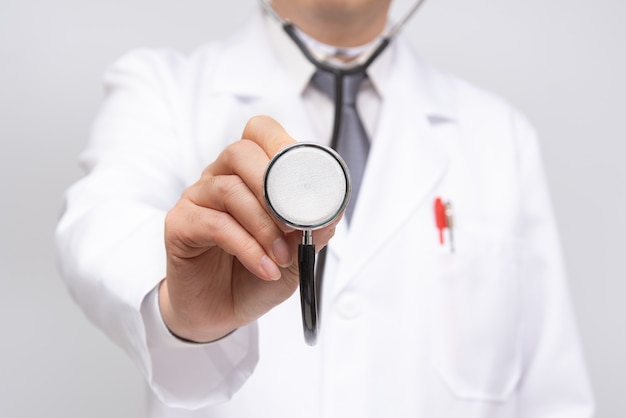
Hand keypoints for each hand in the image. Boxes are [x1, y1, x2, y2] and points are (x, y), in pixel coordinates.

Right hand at [160, 116, 338, 341]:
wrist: (221, 312)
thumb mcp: (296, 255)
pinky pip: (215, 224)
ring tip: (282, 258)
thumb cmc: (255, 275)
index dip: (283, 144)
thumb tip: (333, 210)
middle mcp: (219, 178)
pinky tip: (265, 269)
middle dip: (274, 186)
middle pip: (241, 152)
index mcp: (248, 173)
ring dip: (264, 225)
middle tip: (295, 223)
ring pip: (229, 189)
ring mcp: (196, 199)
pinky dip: (248, 248)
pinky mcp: (179, 224)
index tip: (305, 178)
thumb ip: (313, 231)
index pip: (260, 132)